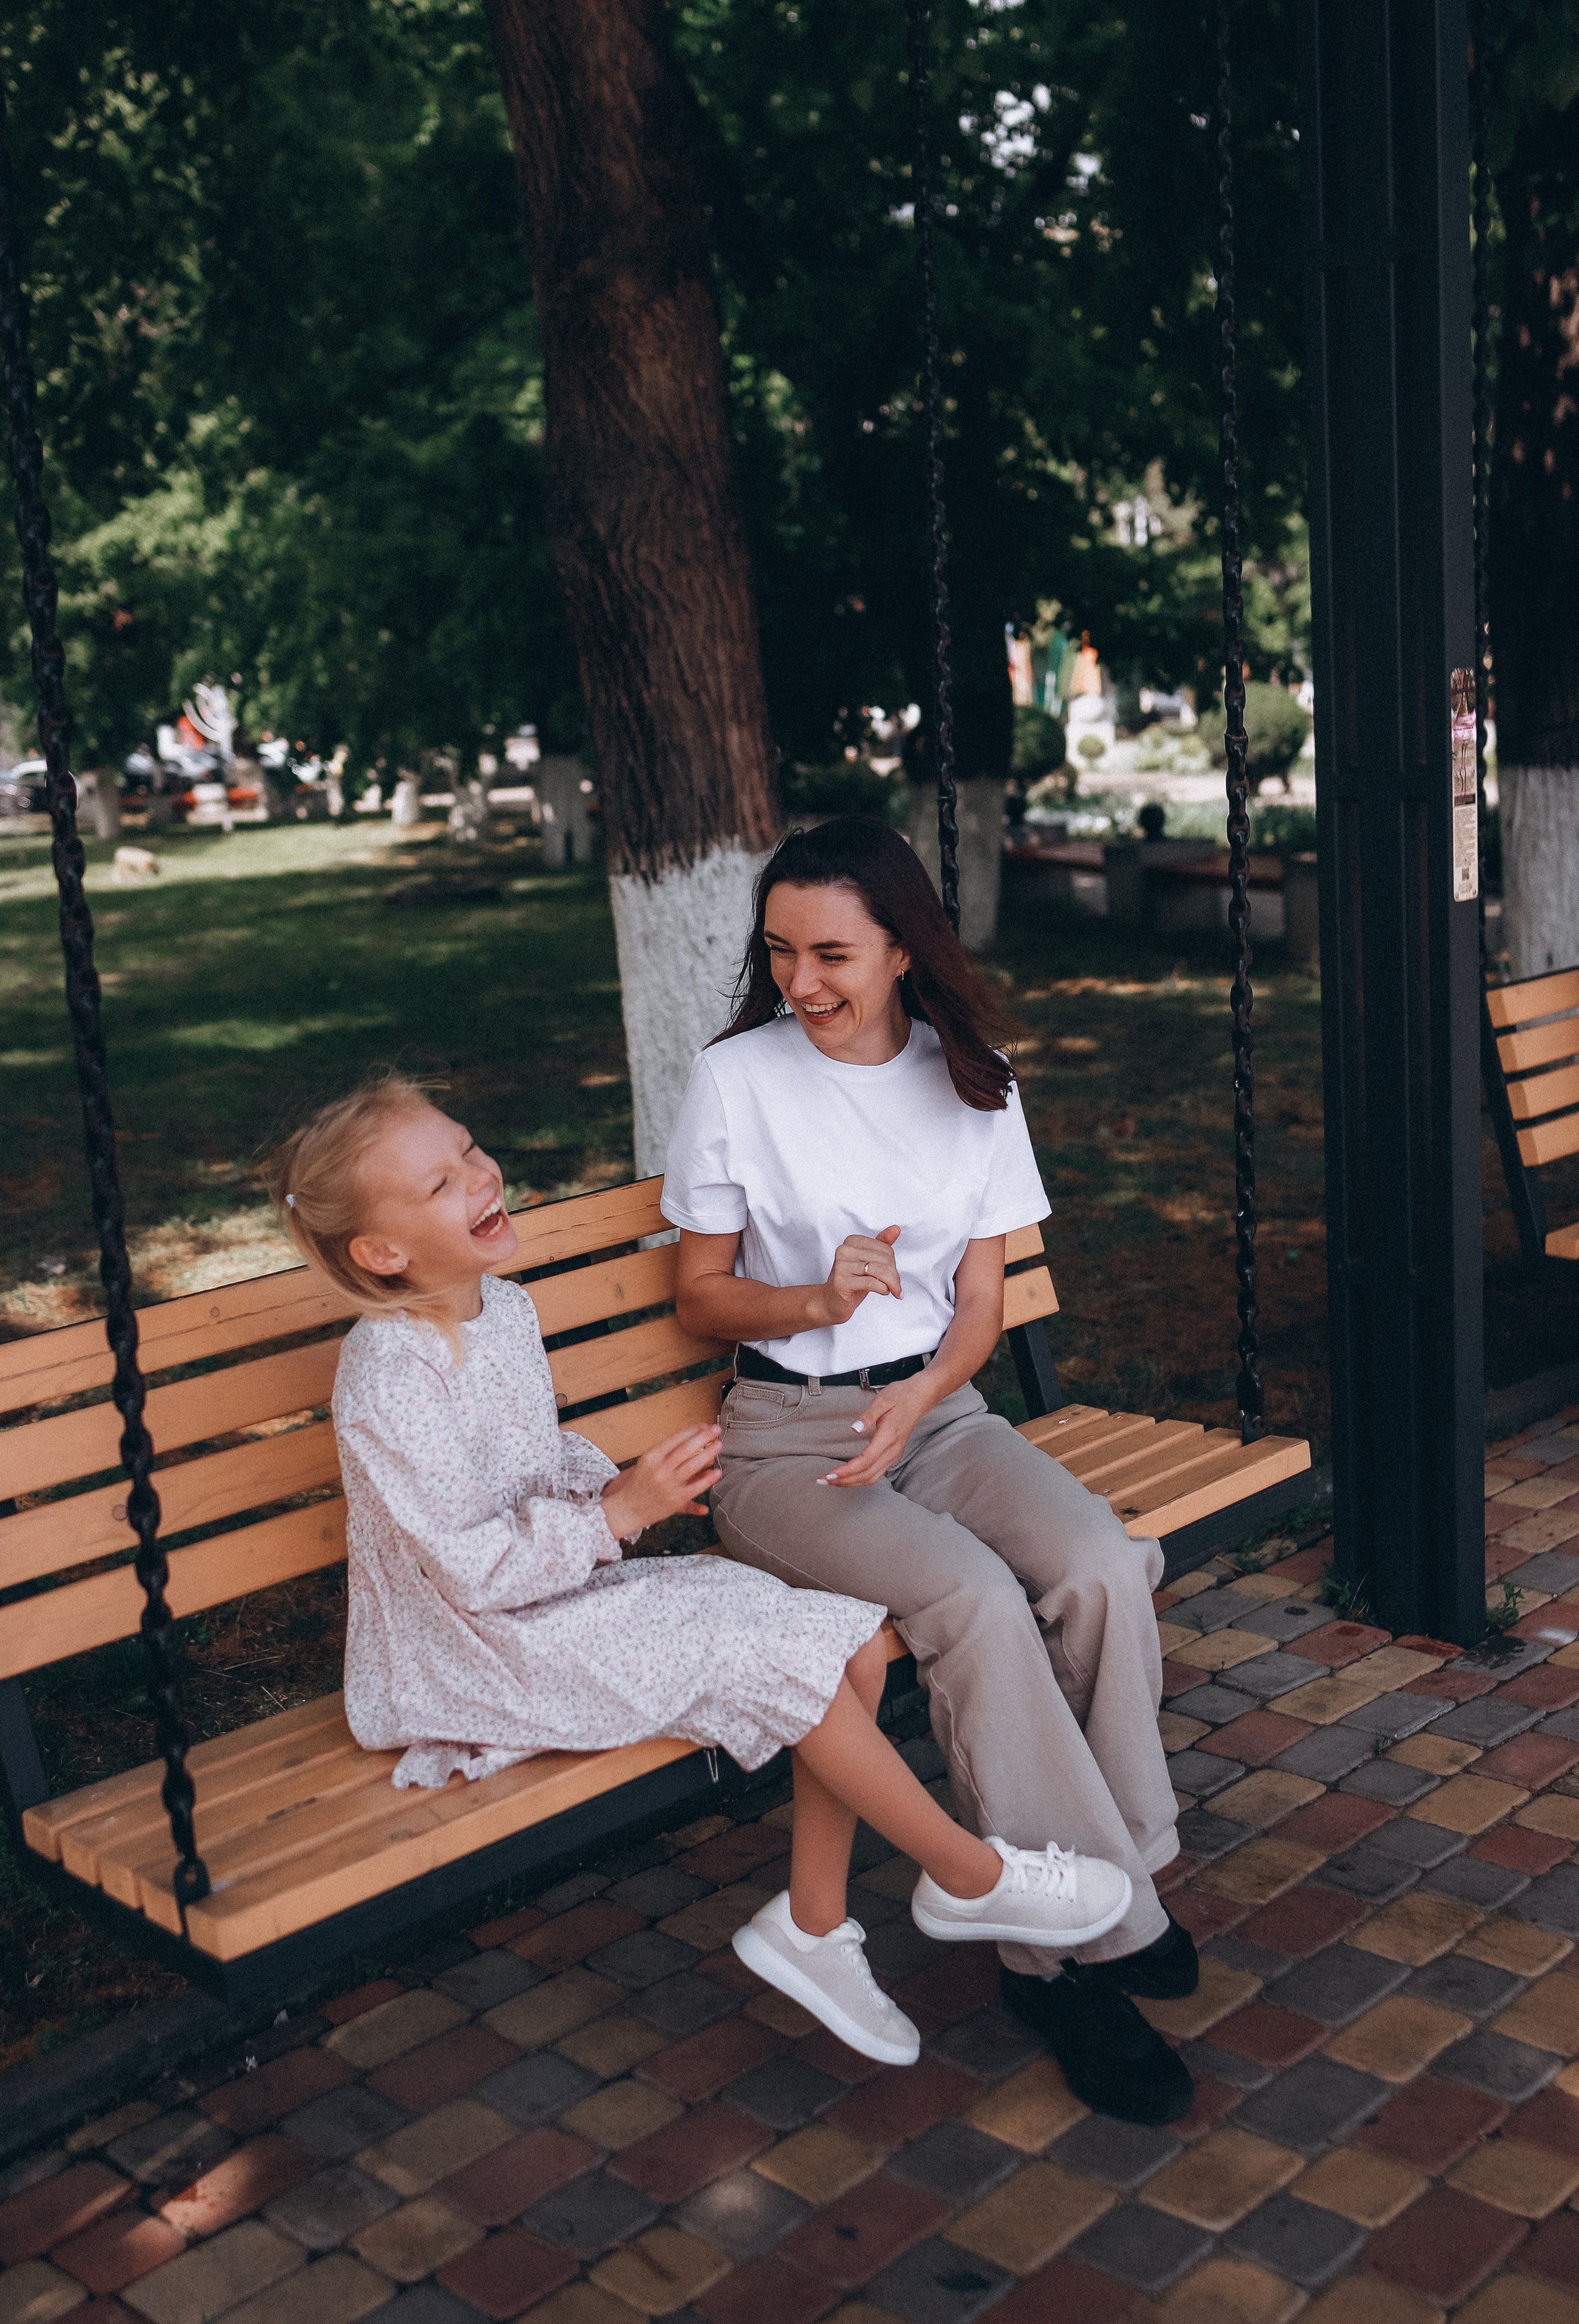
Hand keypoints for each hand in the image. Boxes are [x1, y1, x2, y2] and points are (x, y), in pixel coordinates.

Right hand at [600, 1423, 721, 1537]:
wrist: (628, 1508)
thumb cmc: (640, 1482)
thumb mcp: (648, 1462)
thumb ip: (668, 1452)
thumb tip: (693, 1440)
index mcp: (652, 1456)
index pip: (676, 1439)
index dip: (692, 1431)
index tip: (704, 1425)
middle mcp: (660, 1469)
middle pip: (686, 1449)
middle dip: (704, 1437)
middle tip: (716, 1429)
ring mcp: (668, 1485)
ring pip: (693, 1465)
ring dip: (708, 1453)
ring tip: (719, 1445)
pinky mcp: (676, 1500)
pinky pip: (696, 1487)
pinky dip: (708, 1479)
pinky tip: (717, 1471)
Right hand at [814, 1224, 901, 1325]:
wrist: (832, 1301)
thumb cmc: (852, 1281)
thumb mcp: (868, 1261)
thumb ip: (882, 1244)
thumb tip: (896, 1229)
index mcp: (852, 1241)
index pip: (884, 1248)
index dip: (893, 1264)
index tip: (894, 1275)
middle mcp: (844, 1250)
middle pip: (883, 1259)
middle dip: (894, 1275)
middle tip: (896, 1287)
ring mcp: (841, 1266)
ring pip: (878, 1270)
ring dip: (891, 1283)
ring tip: (893, 1290)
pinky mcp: (841, 1282)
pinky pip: (870, 1282)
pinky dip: (882, 1288)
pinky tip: (884, 1292)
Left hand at [819, 1377, 932, 1488]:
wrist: (920, 1397)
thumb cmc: (900, 1396)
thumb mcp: (882, 1400)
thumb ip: (867, 1416)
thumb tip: (854, 1429)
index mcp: (888, 1438)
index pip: (865, 1462)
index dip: (847, 1471)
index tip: (830, 1474)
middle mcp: (892, 1451)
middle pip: (867, 1475)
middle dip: (844, 1481)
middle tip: (823, 1480)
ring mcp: (894, 1455)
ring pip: (872, 1477)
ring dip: (851, 1483)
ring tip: (832, 1481)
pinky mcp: (893, 1455)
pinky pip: (876, 1473)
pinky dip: (860, 1478)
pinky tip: (848, 1477)